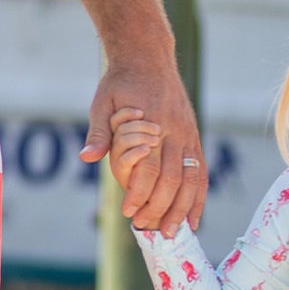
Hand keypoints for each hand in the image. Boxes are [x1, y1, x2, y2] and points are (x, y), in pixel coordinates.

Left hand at [80, 53, 205, 233]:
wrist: (148, 56)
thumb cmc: (121, 82)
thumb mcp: (103, 102)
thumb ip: (99, 132)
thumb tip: (87, 157)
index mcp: (151, 124)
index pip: (148, 167)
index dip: (139, 193)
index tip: (129, 213)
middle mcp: (174, 131)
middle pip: (172, 178)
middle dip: (160, 208)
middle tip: (147, 229)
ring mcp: (188, 134)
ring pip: (192, 178)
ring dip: (183, 208)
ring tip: (172, 232)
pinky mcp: (194, 136)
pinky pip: (201, 170)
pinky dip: (199, 196)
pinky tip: (194, 218)